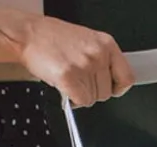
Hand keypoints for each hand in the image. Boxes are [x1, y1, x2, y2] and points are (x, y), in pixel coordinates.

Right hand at [0, 11, 133, 106]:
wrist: (29, 34)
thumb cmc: (54, 39)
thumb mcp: (87, 42)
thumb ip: (102, 60)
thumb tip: (111, 82)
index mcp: (106, 44)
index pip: (126, 78)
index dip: (117, 88)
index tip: (110, 89)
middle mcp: (98, 54)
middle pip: (107, 93)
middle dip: (93, 92)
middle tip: (79, 80)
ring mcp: (84, 66)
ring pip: (93, 99)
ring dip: (80, 95)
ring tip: (69, 78)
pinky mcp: (69, 77)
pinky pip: (81, 101)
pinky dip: (72, 100)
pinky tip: (65, 87)